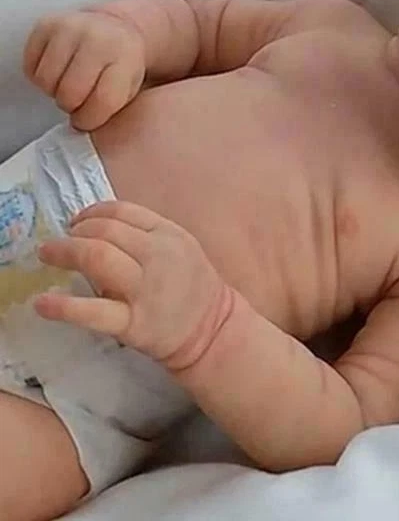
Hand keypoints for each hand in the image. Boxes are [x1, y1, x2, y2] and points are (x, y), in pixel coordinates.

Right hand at [23, 10, 145, 129]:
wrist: (115, 29)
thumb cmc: (122, 64)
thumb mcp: (131, 87)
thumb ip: (112, 107)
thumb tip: (82, 127)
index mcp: (125, 57)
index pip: (103, 100)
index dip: (91, 119)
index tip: (88, 120)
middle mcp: (97, 39)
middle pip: (70, 92)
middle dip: (72, 107)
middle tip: (78, 103)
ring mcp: (70, 28)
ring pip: (47, 81)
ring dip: (54, 92)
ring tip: (69, 87)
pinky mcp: (46, 25)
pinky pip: (31, 67)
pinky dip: (41, 78)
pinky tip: (58, 74)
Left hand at [35, 201, 232, 371]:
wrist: (212, 330)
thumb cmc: (191, 287)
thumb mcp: (179, 248)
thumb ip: (145, 236)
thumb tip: (95, 229)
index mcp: (169, 234)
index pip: (122, 212)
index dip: (91, 213)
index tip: (76, 222)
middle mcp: (158, 256)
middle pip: (105, 231)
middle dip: (74, 233)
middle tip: (58, 243)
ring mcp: (146, 290)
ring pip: (98, 258)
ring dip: (65, 252)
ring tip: (47, 255)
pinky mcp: (133, 323)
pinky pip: (93, 311)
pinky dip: (63, 306)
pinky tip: (42, 302)